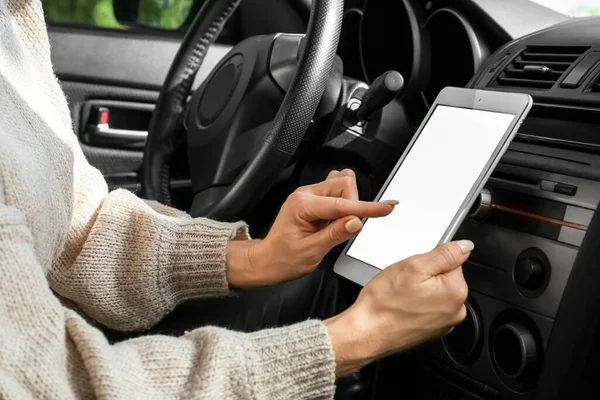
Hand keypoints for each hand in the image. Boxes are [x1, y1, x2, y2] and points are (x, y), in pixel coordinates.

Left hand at [226, 169, 396, 287]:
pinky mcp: (313, 198)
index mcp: (303, 205)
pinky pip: (336, 190)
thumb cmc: (284, 259)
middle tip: (347, 228)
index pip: (342, 204)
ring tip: (338, 225)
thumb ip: (336, 234)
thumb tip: (357, 222)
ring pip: (342, 184)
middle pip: (344, 184)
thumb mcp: (312, 252)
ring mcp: (309, 194)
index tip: (388, 207)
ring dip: (349, 202)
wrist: (268, 260)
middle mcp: (305, 194)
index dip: (367, 207)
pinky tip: (336, 218)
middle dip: (354, 205)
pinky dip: (344, 201)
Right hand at [325, 240, 472, 376]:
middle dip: (424, 275)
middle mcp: (455, 311)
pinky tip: (400, 306)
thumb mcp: (414, 266)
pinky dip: (414, 304)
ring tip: (400, 295)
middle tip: (404, 282)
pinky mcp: (430, 330)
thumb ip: (444, 254)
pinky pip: (426, 307)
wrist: (366, 333)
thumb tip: (465, 246)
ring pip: (434, 292)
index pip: (453, 261)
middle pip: (444, 278)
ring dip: (419, 290)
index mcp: (456, 292)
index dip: (430, 260)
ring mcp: (443, 323)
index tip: (415, 269)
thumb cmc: (385, 304)